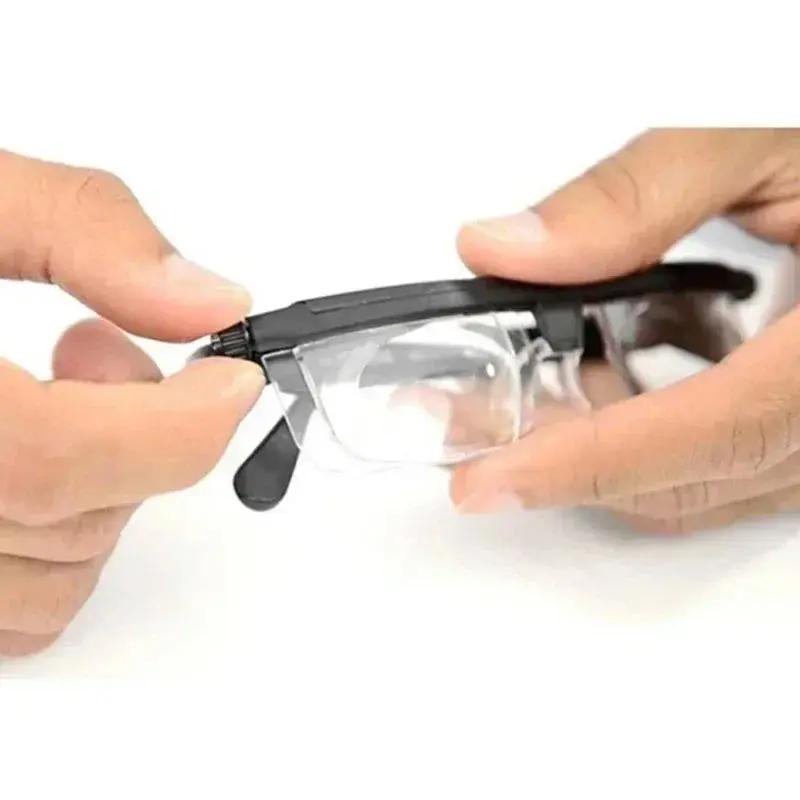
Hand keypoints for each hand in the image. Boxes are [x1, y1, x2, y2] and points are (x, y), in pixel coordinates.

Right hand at [0, 150, 263, 656]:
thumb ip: (84, 230)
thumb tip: (207, 299)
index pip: (49, 458)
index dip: (173, 426)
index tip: (232, 381)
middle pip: (66, 519)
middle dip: (134, 434)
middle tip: (98, 348)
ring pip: (51, 584)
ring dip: (94, 491)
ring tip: (47, 395)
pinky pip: (13, 615)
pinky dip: (51, 546)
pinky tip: (19, 464)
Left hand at [449, 128, 799, 532]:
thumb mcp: (766, 153)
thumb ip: (640, 196)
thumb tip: (506, 249)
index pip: (708, 431)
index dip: (587, 462)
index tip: (486, 481)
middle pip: (676, 479)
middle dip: (554, 459)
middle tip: (467, 418)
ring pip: (686, 486)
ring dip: (591, 447)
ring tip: (522, 385)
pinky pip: (709, 468)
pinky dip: (637, 433)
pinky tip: (603, 375)